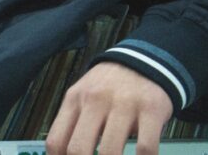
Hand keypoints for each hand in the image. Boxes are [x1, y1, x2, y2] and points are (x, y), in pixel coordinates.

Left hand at [46, 62, 172, 154]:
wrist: (143, 61)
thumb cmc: (108, 87)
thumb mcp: (83, 97)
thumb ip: (73, 124)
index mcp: (74, 100)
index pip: (56, 142)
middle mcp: (95, 101)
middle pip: (79, 149)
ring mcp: (124, 105)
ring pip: (111, 151)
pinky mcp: (151, 110)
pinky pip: (145, 148)